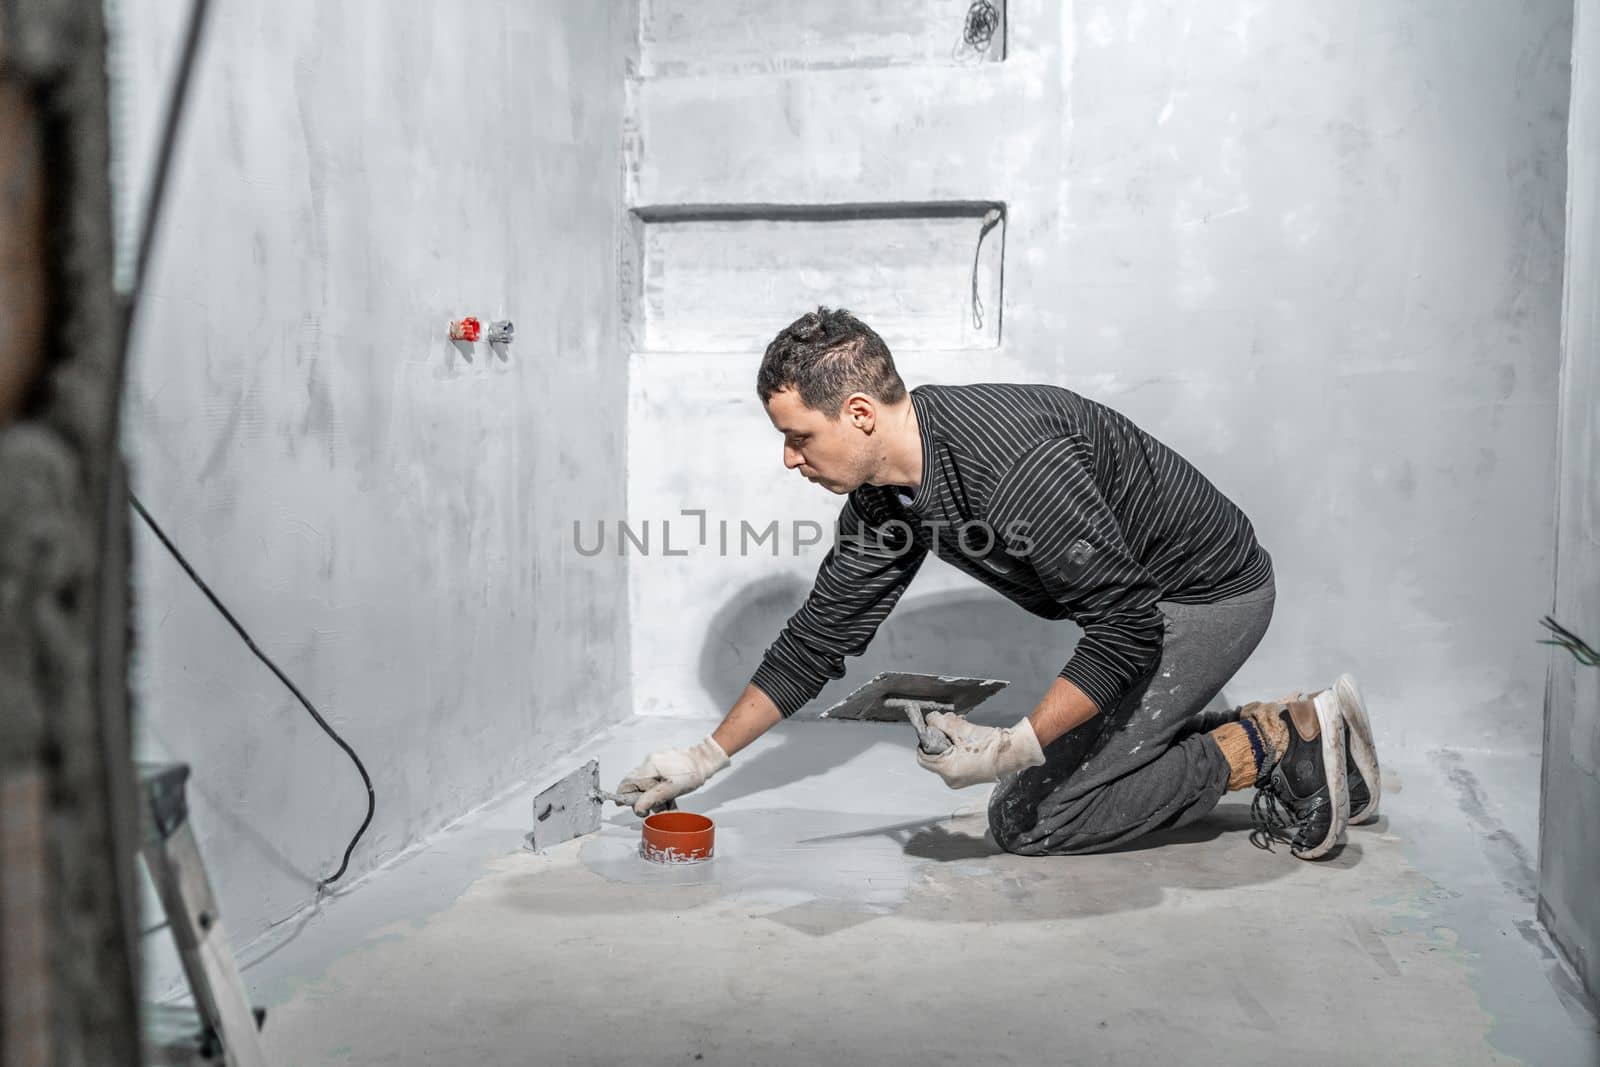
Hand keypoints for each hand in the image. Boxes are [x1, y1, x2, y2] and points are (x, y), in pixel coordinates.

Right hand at [614, 736, 729, 815]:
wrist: (704, 761)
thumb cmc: (691, 773)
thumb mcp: (670, 790)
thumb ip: (652, 799)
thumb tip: (637, 808)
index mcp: (649, 768)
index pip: (627, 783)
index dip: (623, 795)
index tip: (622, 805)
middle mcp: (649, 764)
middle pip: (638, 787)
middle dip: (645, 801)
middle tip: (654, 809)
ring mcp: (657, 765)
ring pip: (649, 787)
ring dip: (656, 799)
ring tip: (668, 807)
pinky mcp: (664, 767)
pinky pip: (657, 782)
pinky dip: (662, 793)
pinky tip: (670, 801)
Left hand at [915, 713, 1044, 788]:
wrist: (1013, 752)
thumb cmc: (992, 746)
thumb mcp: (962, 730)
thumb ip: (941, 723)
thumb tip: (930, 720)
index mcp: (949, 771)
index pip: (923, 758)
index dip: (925, 742)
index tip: (931, 730)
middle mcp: (952, 780)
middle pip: (934, 756)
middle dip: (940, 738)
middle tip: (949, 726)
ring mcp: (960, 779)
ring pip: (944, 757)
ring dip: (949, 740)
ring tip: (961, 730)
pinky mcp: (967, 775)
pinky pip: (954, 760)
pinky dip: (956, 748)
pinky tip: (966, 738)